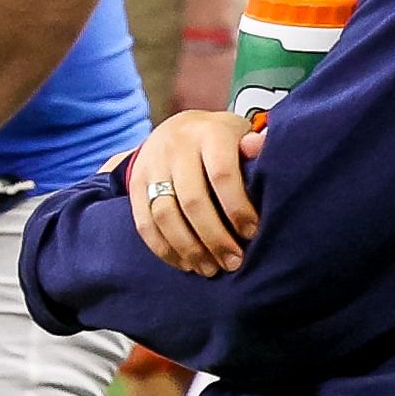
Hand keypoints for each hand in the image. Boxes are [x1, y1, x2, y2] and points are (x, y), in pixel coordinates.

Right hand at [127, 107, 258, 275]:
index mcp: (210, 135)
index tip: (252, 233)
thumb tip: (259, 147)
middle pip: (192, 201)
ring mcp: (151, 165)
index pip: (222, 175)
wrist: (180, 126)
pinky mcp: (134, 183)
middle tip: (233, 262)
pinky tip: (184, 264)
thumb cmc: (224, 140)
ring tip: (210, 269)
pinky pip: (143, 221)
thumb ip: (256, 146)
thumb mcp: (243, 135)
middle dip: (214, 237)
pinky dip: (163, 248)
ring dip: (188, 248)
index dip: (237, 208)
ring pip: (165, 214)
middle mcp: (176, 148)